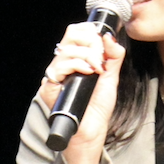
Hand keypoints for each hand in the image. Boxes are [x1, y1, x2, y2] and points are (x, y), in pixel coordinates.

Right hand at [38, 22, 126, 163]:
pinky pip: (58, 67)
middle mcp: (63, 64)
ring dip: (87, 55)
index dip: (91, 32)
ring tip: (98, 70)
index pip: (77, 32)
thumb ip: (113, 57)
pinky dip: (77, 65)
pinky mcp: (49, 86)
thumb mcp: (111, 78)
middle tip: (101, 58)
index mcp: (75, 59)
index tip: (103, 44)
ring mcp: (56, 74)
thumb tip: (110, 36)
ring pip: (66, 49)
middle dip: (91, 42)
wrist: (91, 132)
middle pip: (70, 34)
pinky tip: (89, 73)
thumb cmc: (97, 108)